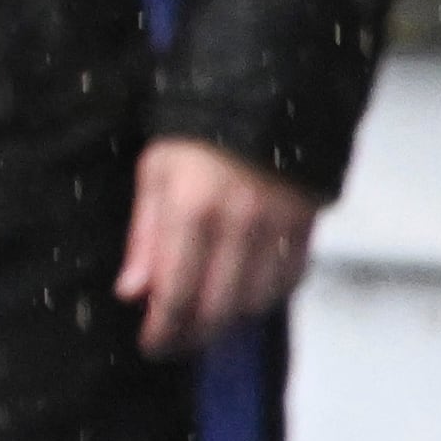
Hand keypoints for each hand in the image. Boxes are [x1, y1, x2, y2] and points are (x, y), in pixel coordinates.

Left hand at [117, 137, 317, 358]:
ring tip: (205, 323)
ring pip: (258, 302)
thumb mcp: (154, 173)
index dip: (164, 331)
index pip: (176, 294)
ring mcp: (279, 226)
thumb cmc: (195, 133)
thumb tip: (132, 293)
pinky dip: (267, 298)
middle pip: (219, 308)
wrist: (264, 94)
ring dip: (230, 322)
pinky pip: (291, 280)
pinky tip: (245, 296)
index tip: (152, 346)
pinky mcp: (308, 224)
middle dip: (195, 336)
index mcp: (191, 210)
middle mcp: (239, 224)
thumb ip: (144, 237)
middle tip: (176, 344)